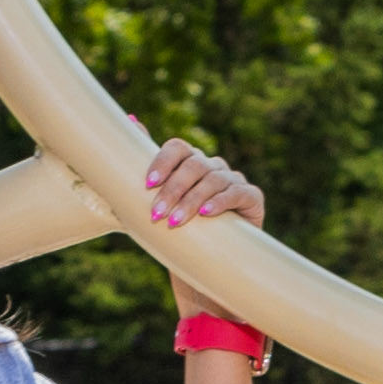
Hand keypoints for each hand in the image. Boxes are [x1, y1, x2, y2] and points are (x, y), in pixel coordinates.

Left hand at [131, 136, 264, 313]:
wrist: (206, 264)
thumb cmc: (178, 230)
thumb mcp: (157, 203)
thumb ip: (145, 166)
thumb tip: (131, 119)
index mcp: (190, 162)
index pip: (178, 148)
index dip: (163, 162)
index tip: (147, 185)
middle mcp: (212, 167)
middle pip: (194, 164)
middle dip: (172, 189)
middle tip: (156, 214)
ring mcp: (234, 180)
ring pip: (213, 179)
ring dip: (191, 201)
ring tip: (175, 222)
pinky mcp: (252, 198)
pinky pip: (237, 193)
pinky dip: (220, 202)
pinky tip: (206, 214)